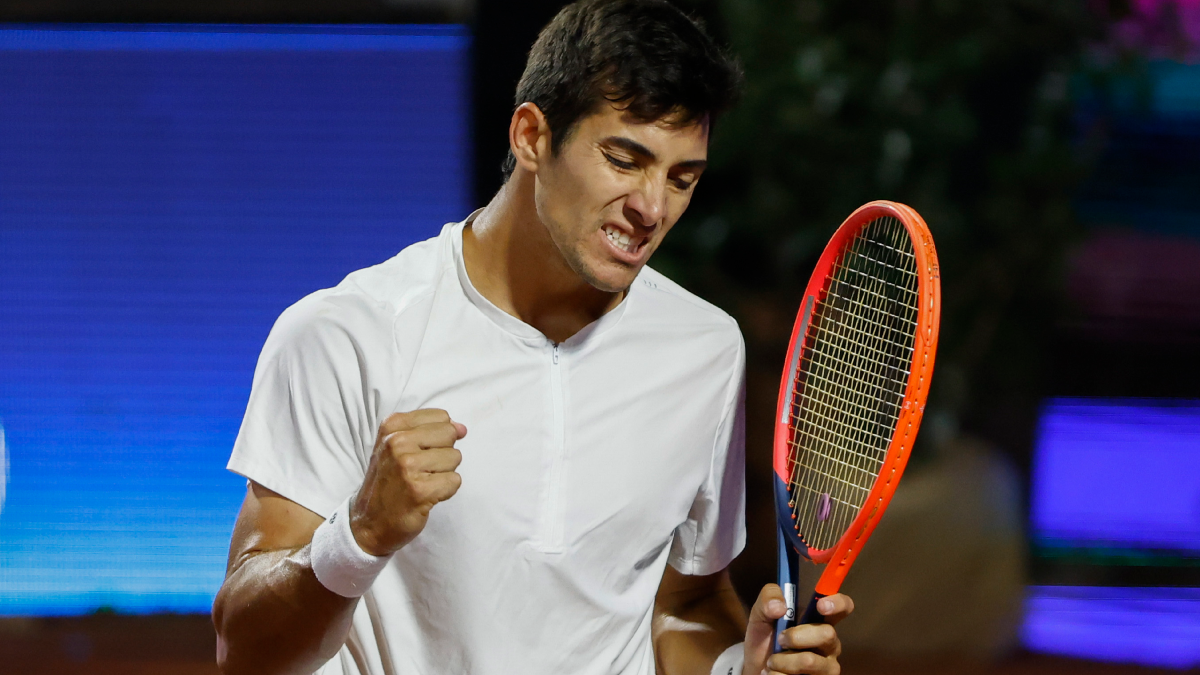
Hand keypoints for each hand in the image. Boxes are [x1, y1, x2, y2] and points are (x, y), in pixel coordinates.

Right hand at [349, 409, 466, 555]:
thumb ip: (431, 431)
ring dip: (443, 474)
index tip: (419, 453)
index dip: (438, 438)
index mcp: (391, 426)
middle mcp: (397, 442)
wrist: (369, 524)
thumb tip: (462, 428)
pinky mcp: (420, 490)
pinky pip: (454, 480)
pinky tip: (426, 497)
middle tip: (421, 471)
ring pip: (455, 457)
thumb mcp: (397, 447)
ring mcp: (407, 466)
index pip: (441, 417)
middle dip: (443, 454)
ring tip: (421, 484)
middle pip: (449, 434)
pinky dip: (445, 491)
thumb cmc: (389, 483)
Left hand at [742, 585, 853, 674]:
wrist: (758, 667)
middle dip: (796, 636)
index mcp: (820, 621)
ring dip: (783, 661)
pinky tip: (774, 673)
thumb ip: (768, 597)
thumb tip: (779, 606)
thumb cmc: (766, 638)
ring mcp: (827, 667)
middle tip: (780, 640)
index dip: (838, 603)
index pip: (843, 607)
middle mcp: (830, 643)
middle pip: (828, 634)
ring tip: (772, 662)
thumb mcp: (761, 613)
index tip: (821, 605)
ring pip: (809, 661)